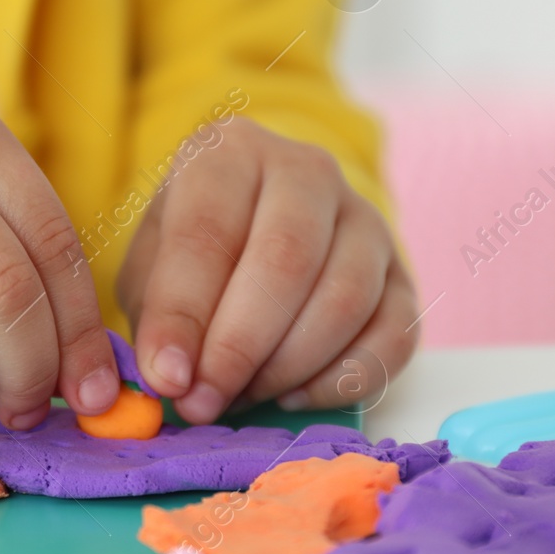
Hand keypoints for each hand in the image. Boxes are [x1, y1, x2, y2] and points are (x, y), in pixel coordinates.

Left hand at [116, 118, 417, 423]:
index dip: (184, 313)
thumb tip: (173, 378)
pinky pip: (394, 335)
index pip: (208, 231)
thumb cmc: (194, 255)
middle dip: (239, 347)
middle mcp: (308, 170)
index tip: (169, 378)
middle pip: (286, 260)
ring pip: (345, 299)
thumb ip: (157, 316)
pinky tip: (295, 394)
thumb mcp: (151, 269)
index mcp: (231, 152)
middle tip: (204, 401)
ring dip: (287, 367)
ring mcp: (366, 219)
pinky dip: (343, 379)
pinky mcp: (404, 275)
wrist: (256, 235)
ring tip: (241, 395)